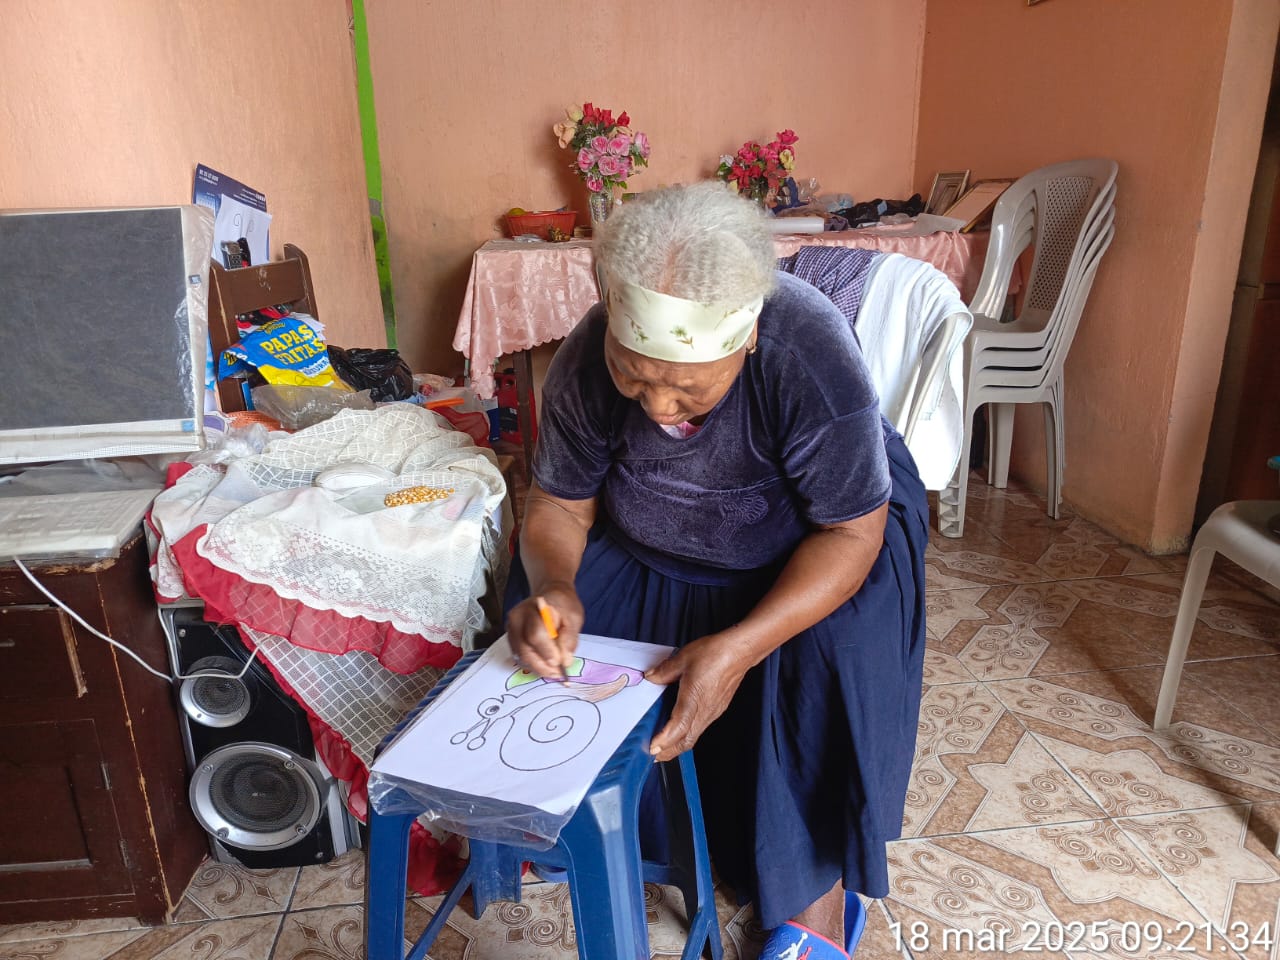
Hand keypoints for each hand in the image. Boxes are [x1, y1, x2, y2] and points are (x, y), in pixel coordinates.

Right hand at [506, 581, 583, 678]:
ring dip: (538, 668)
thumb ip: (570, 638)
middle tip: (557, 673)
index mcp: (534, 608)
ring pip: (520, 655)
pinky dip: (533, 664)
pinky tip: (545, 666)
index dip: (546, 651)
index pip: (536, 633)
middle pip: (524, 648)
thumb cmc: (563, 606)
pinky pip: (519, 656)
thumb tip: (565, 660)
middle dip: (542, 665)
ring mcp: (511, 628)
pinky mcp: (512, 638)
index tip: (559, 663)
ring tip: (554, 672)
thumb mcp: (574, 617)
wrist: (551, 596)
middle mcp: (517, 618)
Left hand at [644, 632, 747, 761]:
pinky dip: (686, 735)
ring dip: (677, 746)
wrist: (739, 651)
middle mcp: (704, 710)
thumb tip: (650, 677)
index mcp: (694, 698)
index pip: (678, 728)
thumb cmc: (716, 653)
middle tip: (651, 755)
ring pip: (693, 737)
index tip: (652, 749)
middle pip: (685, 741)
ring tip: (662, 747)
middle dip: (668, 752)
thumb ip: (664, 671)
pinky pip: (699, 728)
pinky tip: (679, 730)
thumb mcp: (683, 658)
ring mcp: (711, 712)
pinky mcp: (716, 709)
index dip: (664, 741)